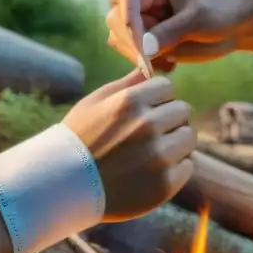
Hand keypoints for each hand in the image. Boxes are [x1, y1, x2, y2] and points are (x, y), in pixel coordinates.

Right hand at [64, 69, 195, 221]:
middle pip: (183, 110)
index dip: (157, 98)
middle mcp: (148, 126)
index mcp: (131, 102)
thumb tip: (153, 65)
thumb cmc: (78, 139)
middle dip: (169, 118)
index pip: (167, 87)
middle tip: (150, 134)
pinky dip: (176, 168)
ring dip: (176, 142)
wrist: (63, 186)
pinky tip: (153, 172)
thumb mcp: (96, 101)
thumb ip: (128, 83)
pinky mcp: (164, 184)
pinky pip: (188, 166)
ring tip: (153, 152)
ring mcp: (158, 156)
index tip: (145, 111)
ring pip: (189, 137)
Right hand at [105, 0, 246, 72]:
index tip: (140, 44)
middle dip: (130, 42)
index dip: (127, 19)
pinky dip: (147, 64)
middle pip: (115, 19)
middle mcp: (143, 3)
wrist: (235, 26)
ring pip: (119, 40)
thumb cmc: (220, 12)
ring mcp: (144, 23)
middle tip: (150, 61)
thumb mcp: (197, 19)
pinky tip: (170, 66)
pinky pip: (134, 55)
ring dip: (137, 56)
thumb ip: (169, 32)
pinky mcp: (149, 42)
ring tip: (167, 62)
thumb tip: (143, 49)